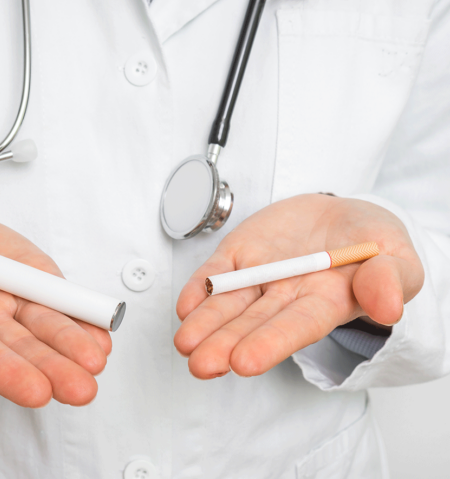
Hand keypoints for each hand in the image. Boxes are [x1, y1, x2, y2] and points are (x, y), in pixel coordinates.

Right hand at [0, 215, 110, 406]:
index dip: (5, 371)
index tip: (36, 392)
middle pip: (23, 347)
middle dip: (53, 367)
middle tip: (82, 389)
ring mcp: (16, 299)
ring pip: (48, 325)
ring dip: (75, 344)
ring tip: (98, 360)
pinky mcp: (36, 278)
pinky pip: (61, 299)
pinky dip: (82, 315)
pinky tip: (102, 331)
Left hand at [174, 194, 423, 378]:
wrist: (339, 215)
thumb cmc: (370, 240)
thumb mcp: (394, 255)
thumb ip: (390, 279)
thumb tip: (389, 307)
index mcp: (326, 303)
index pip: (296, 326)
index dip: (271, 343)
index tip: (244, 362)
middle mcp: (286, 297)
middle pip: (253, 323)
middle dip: (225, 343)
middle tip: (202, 364)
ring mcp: (258, 277)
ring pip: (227, 304)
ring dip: (204, 324)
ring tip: (185, 344)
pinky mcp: (237, 256)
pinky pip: (215, 274)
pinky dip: (198, 289)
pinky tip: (185, 306)